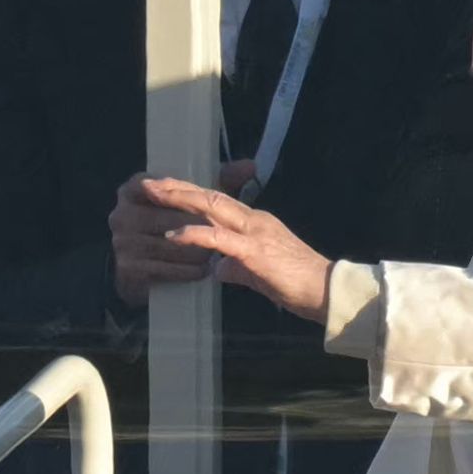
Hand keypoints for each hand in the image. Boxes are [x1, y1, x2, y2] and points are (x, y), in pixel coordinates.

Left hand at [124, 175, 330, 319]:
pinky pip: (219, 239)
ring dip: (180, 200)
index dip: (188, 193)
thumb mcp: (257, 274)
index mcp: (254, 223)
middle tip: (146, 181)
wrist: (326, 292)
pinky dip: (194, 235)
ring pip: (213, 207)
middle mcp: (253, 220)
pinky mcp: (254, 252)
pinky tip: (172, 235)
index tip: (162, 188)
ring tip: (152, 194)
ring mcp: (254, 233)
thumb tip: (217, 269)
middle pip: (210, 196)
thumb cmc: (295, 284)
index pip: (216, 201)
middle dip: (177, 188)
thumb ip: (236, 267)